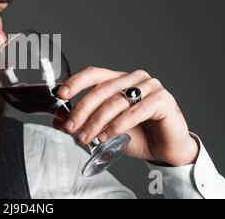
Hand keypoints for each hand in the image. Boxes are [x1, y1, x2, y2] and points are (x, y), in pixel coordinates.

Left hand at [54, 66, 199, 166]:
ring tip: (85, 138)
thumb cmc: (137, 135)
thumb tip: (59, 122)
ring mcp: (150, 87)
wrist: (165, 150)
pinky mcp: (163, 100)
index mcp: (118, 79)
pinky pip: (135, 112)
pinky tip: (106, 137)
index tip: (61, 95)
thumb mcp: (105, 129)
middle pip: (101, 90)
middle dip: (82, 110)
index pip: (94, 74)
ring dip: (96, 122)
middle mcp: (134, 78)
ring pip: (116, 102)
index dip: (76, 82)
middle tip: (70, 127)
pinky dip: (117, 125)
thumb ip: (84, 122)